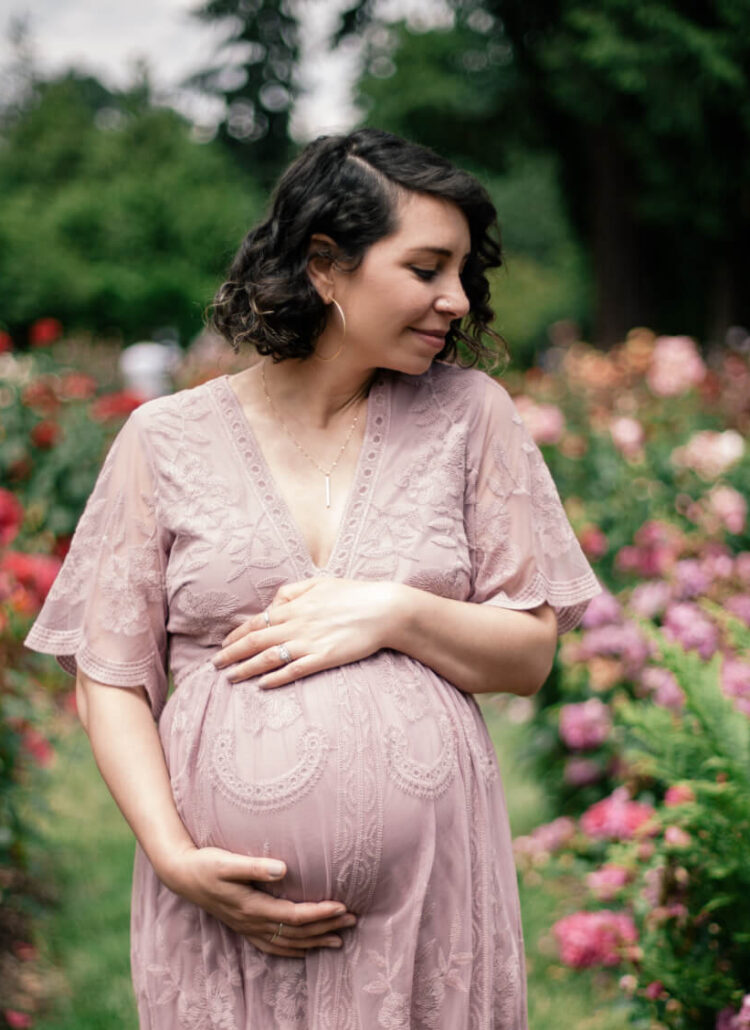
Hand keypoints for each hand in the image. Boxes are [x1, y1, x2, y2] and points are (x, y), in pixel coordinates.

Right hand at [162, 845, 356, 957]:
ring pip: (288, 942)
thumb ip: (255, 867)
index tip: (342, 906)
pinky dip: (292, 950)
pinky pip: (272, 946)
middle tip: (353, 920)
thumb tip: (284, 868)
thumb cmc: (206, 864)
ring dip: (315, 941)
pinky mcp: (244, 926)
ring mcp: (248, 927)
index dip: (319, 913)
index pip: (294, 916)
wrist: (182, 876)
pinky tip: (304, 949)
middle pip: (296, 931)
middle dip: (326, 927)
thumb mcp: (227, 861)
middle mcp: (253, 922)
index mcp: (252, 907)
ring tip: (339, 938)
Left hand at [212, 576, 402, 688]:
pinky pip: (293, 670)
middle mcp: (296, 625)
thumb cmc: (353, 594)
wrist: (383, 609)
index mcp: (294, 606)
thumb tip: (274, 602)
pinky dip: (275, 678)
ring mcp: (309, 643)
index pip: (256, 622)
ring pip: (268, 658)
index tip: (223, 645)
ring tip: (231, 678)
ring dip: (246, 668)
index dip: (236, 635)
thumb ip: (293, 591)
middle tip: (215, 665)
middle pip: (255, 641)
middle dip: (231, 654)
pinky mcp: (324, 658)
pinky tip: (262, 685)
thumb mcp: (319, 582)